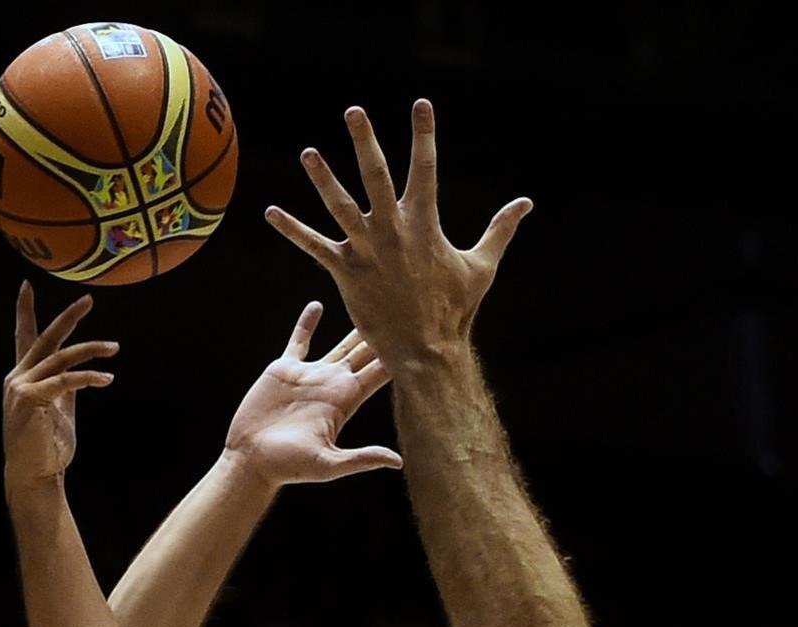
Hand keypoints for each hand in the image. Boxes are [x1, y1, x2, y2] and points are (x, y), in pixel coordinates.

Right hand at [3, 282, 118, 489]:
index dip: (25, 311)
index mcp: (23, 377)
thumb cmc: (48, 446)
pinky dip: (88, 377)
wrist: (35, 475)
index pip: (24, 337)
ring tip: (114, 348)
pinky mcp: (29, 399)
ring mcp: (20, 387)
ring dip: (91, 350)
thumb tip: (84, 371)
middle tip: (89, 299)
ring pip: (61, 357)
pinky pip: (65, 380)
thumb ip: (66, 387)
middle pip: (45, 338)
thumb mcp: (60, 409)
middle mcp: (17, 377)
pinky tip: (105, 378)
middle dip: (68, 317)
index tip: (26, 286)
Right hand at [224, 301, 402, 486]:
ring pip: (340, 345)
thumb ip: (361, 458)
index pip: (378, 372)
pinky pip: (299, 342)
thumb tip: (397, 461)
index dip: (397, 356)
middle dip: (384, 335)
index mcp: (345, 401)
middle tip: (405, 309)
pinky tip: (317, 305)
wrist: (252, 460)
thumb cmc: (288, 467)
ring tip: (372, 303)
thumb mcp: (328, 464)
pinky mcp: (285, 370)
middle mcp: (332, 384)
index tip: (417, 336)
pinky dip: (306, 324)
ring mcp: (310, 376)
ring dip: (355, 327)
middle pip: (366, 353)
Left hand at [264, 99, 533, 367]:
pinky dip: (292, 230)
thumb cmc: (455, 309)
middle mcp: (393, 231)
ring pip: (340, 207)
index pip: (426, 168)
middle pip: (377, 177)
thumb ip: (500, 229)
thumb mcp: (482, 265)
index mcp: (425, 224)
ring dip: (323, 178)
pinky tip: (271, 212)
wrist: (427, 350)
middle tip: (354, 112)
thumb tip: (526, 202)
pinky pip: (314, 247)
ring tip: (308, 153)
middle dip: (366, 142)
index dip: (424, 135)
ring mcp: (366, 251)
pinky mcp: (345, 272)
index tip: (421, 104)